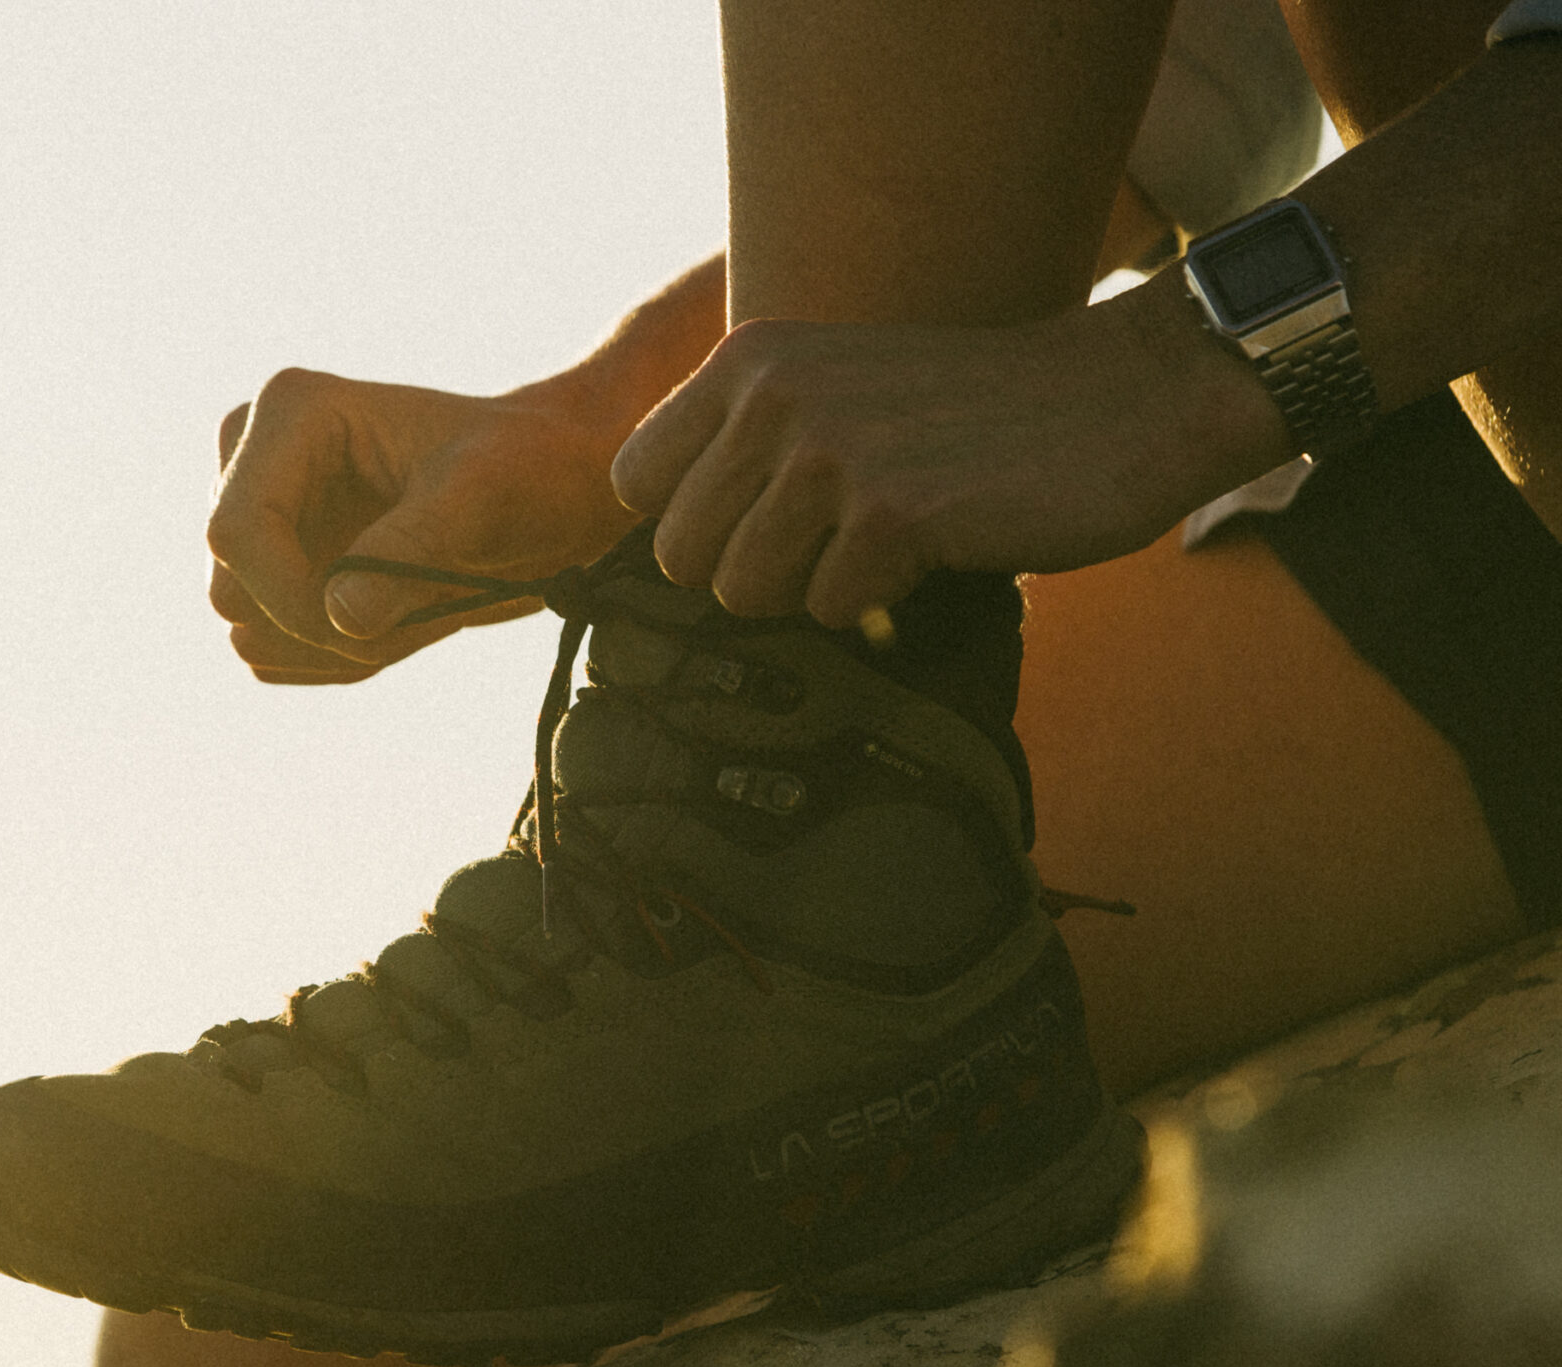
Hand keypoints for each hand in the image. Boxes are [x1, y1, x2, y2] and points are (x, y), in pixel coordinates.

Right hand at [207, 368, 635, 683]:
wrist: (549, 489)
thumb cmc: (525, 469)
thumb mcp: (480, 499)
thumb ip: (411, 551)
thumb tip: (342, 617)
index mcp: (292, 412)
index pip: (236, 532)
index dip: (286, 600)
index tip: (361, 632)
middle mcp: (258, 457)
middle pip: (230, 588)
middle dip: (317, 627)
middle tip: (413, 617)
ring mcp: (262, 515)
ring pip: (249, 626)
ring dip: (333, 647)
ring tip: (418, 612)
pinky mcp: (277, 566)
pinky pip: (272, 648)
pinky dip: (335, 656)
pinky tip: (398, 621)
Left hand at [608, 275, 1290, 626]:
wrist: (1129, 394)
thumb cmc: (978, 411)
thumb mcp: (840, 384)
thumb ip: (753, 440)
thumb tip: (670, 548)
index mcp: (751, 358)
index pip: (635, 481)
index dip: (693, 523)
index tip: (760, 522)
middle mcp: (775, 394)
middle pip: (679, 553)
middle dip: (750, 572)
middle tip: (830, 547)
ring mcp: (829, 451)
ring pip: (741, 592)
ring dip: (810, 592)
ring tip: (876, 548)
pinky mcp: (890, 513)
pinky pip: (825, 609)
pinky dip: (876, 603)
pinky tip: (932, 551)